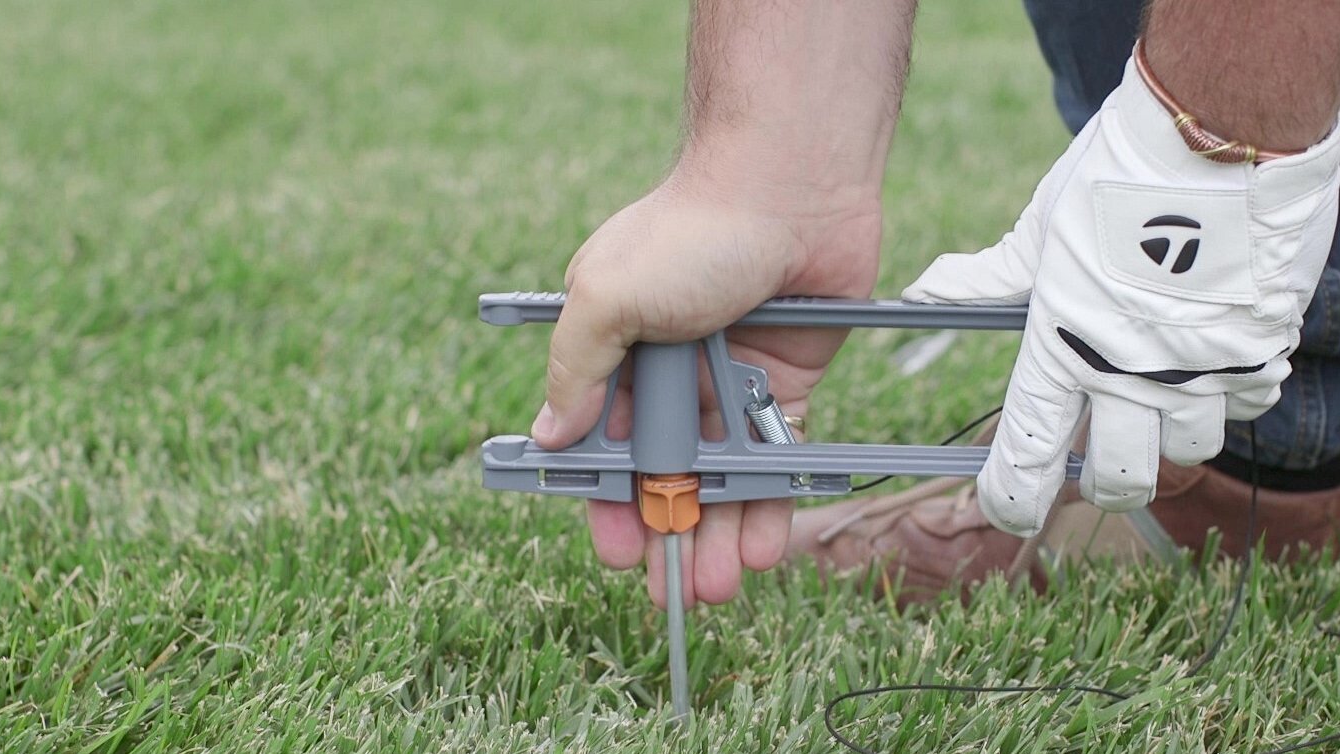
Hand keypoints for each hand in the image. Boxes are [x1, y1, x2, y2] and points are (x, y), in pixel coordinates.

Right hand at [535, 175, 878, 607]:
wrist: (790, 188)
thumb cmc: (690, 230)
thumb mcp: (606, 296)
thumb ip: (576, 368)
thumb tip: (549, 434)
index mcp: (614, 346)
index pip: (600, 443)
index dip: (606, 500)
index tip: (615, 550)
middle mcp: (668, 369)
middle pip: (664, 468)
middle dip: (666, 531)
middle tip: (672, 591)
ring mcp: (728, 379)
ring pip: (722, 474)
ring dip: (721, 533)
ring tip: (721, 588)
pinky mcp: (786, 384)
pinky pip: (775, 455)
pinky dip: (770, 501)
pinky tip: (766, 548)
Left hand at [902, 53, 1339, 534]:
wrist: (1222, 130)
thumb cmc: (1120, 173)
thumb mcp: (1044, 225)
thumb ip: (988, 278)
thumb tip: (924, 293)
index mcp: (1066, 344)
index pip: (1029, 451)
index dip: (1012, 496)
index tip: (1005, 512)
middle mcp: (1134, 373)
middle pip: (1119, 478)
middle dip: (1104, 484)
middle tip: (1098, 469)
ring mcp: (1205, 368)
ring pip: (1191, 451)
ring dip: (1173, 438)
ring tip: (1162, 403)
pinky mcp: (1264, 349)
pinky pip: (1248, 403)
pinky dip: (1231, 393)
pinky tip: (1215, 360)